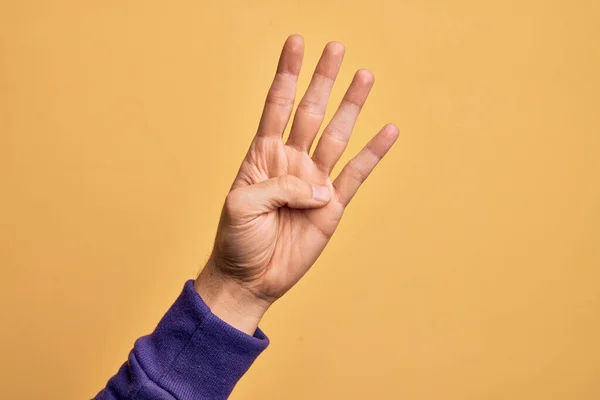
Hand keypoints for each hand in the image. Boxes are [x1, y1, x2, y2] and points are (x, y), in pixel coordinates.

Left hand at [195, 34, 398, 333]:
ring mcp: (314, 182)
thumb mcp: (242, 205)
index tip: (296, 43)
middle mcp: (292, 162)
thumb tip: (321, 186)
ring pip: (337, 136)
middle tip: (337, 48)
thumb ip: (279, 186)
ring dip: (351, 106)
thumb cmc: (237, 239)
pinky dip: (373, 153)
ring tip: (364, 76)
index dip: (286, 74)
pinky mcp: (333, 206)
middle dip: (323, 80)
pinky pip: (356, 175)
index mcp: (263, 156)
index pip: (277, 106)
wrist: (250, 277)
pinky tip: (388, 131)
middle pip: (311, 111)